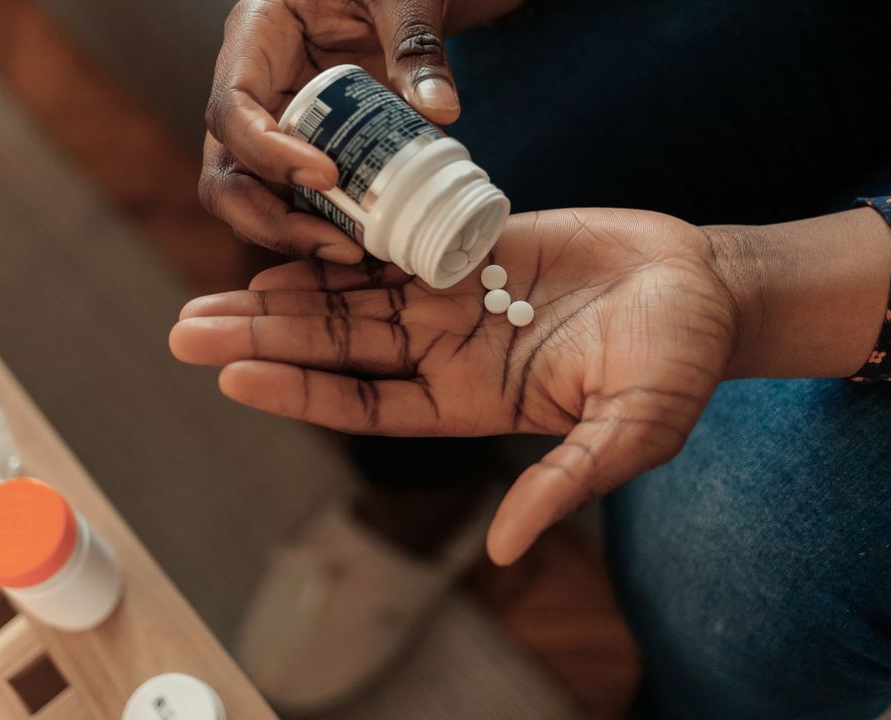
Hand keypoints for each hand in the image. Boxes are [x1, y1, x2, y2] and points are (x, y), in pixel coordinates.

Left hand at [170, 207, 890, 563]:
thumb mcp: (628, 434)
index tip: (235, 379)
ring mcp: (454, 297)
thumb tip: (507, 553)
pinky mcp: (470, 244)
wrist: (704, 287)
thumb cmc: (675, 366)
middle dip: (264, 338)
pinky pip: (392, 240)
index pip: (365, 403)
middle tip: (186, 331)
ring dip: (283, 292)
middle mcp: (446, 351)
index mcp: (470, 401)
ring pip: (350, 296)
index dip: (301, 392)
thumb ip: (565, 483)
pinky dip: (341, 240)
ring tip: (212, 292)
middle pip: (337, 347)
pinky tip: (287, 237)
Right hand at [201, 0, 519, 261]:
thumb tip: (439, 111)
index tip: (327, 176)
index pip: (231, 106)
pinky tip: (362, 247)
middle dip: (269, 218)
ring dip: (292, 234)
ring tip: (355, 252)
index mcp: (256, 34)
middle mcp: (249, 86)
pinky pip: (290, 201)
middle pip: (225, 170)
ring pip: (249, 197)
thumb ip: (417, 44)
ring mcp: (269, 125)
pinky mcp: (298, 151)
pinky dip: (319, 228)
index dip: (267, 152)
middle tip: (338, 244)